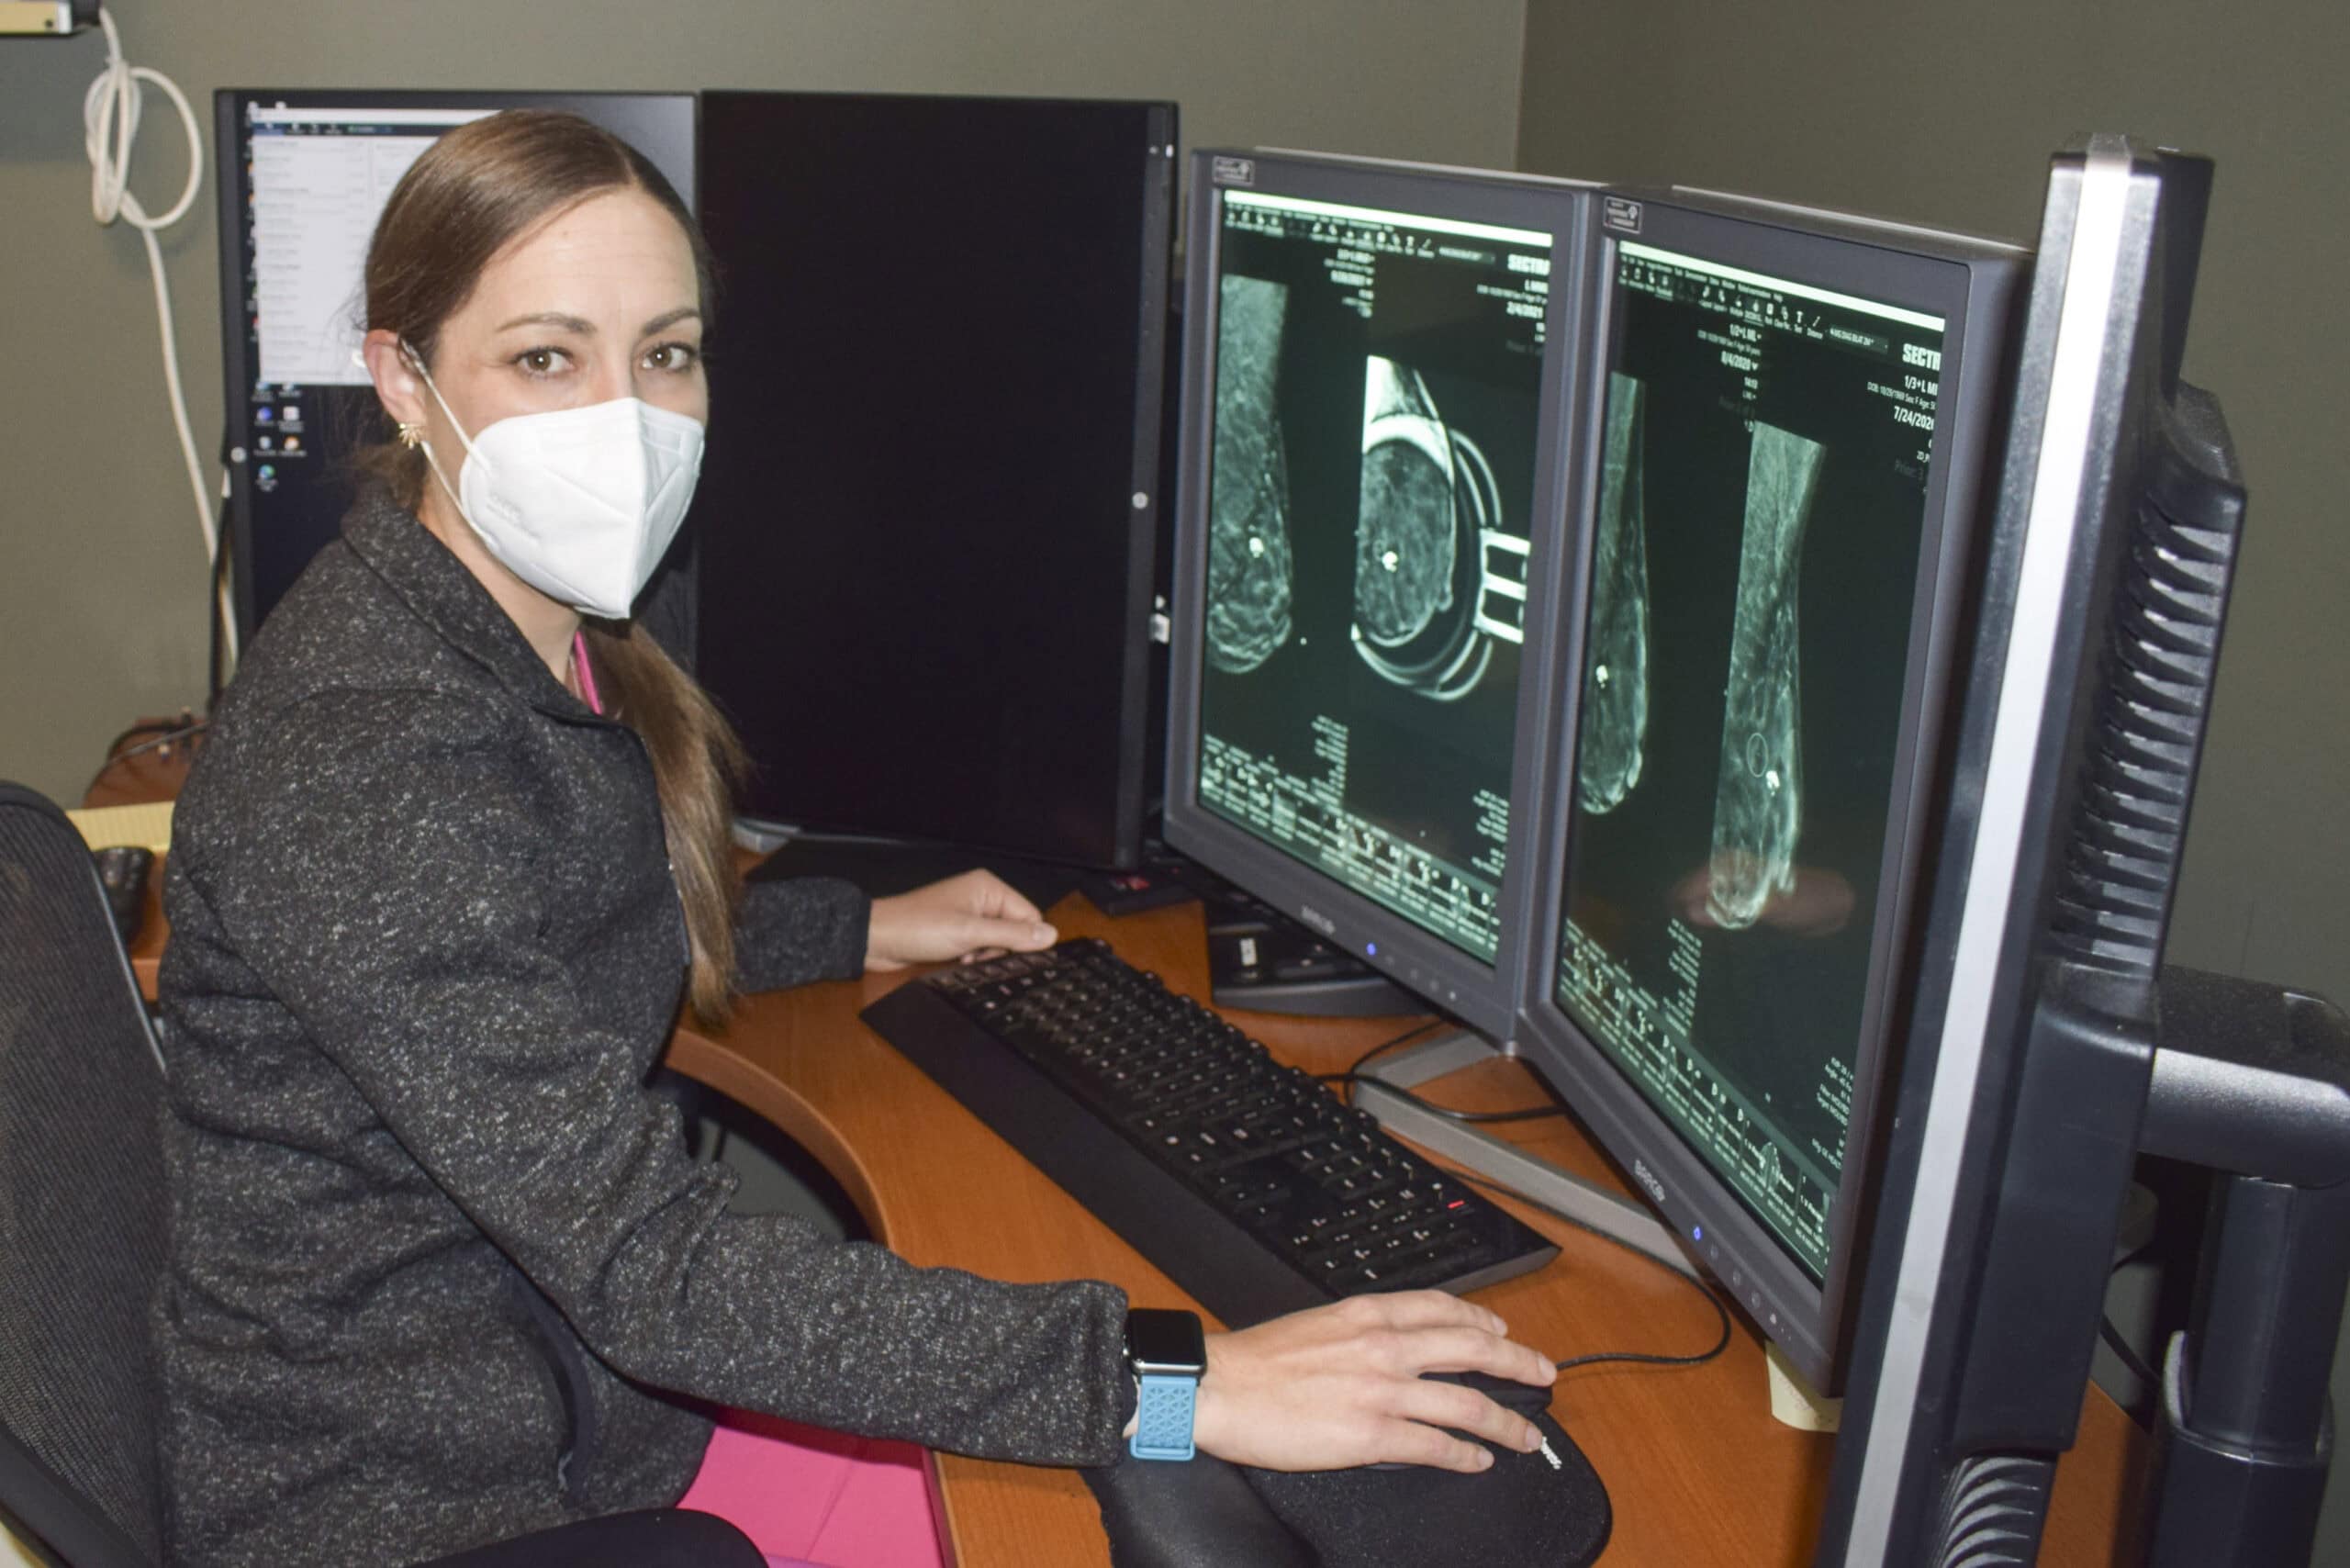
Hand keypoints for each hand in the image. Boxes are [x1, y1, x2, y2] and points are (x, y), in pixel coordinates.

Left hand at [864, 870, 1056, 971]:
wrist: (878, 939)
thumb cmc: (917, 928)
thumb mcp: (970, 933)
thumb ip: (1012, 935)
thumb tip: (1050, 936)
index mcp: (989, 888)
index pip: (1029, 915)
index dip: (1022, 939)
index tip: (1006, 954)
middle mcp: (982, 897)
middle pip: (1015, 929)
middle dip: (1002, 948)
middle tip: (979, 955)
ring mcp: (969, 914)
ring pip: (998, 941)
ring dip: (986, 955)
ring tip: (966, 958)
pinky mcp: (957, 930)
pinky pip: (981, 946)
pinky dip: (975, 957)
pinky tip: (961, 960)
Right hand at [1183, 1292, 1554, 1472]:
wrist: (1218, 1386)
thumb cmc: (1255, 1360)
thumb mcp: (1317, 1323)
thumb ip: (1359, 1331)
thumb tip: (1389, 1346)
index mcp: (1368, 1313)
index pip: (1443, 1308)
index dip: (1483, 1321)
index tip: (1503, 1332)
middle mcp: (1384, 1346)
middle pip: (1473, 1349)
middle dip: (1519, 1363)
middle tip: (1544, 1374)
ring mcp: (1382, 1390)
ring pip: (1467, 1402)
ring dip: (1507, 1420)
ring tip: (1527, 1433)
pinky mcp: (1372, 1434)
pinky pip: (1436, 1445)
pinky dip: (1465, 1453)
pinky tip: (1479, 1459)